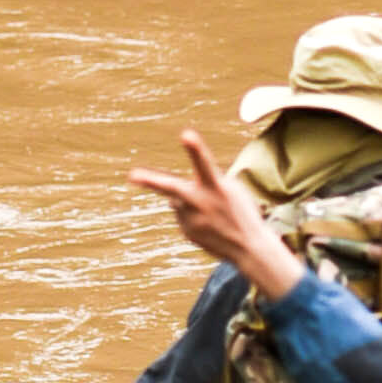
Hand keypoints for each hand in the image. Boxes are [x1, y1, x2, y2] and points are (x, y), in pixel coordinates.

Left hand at [129, 128, 301, 303]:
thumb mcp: (230, 190)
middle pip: (172, 188)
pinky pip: (182, 216)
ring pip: (178, 201)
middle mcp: (201, 203)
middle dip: (151, 181)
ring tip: (212, 213)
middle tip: (132, 176)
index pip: (204, 163)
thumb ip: (202, 184)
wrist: (248, 247)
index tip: (186, 134)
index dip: (195, 148)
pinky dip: (193, 216)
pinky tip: (209, 223)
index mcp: (217, 187)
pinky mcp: (187, 232)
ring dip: (190, 202)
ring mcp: (192, 219)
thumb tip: (170, 198)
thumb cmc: (241, 211)